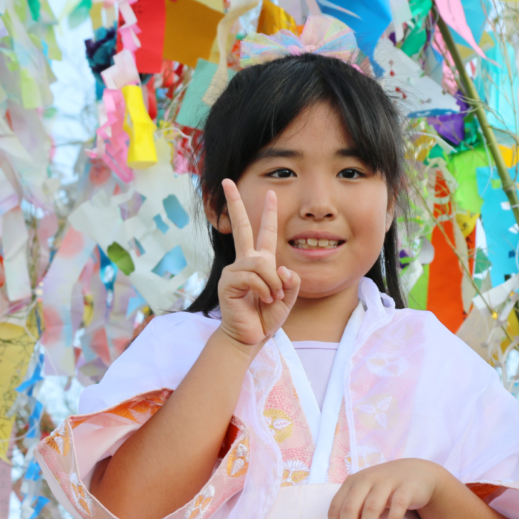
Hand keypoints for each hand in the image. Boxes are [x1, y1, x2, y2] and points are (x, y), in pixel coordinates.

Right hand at [216, 179, 300, 349]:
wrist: (249, 337)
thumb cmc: (265, 317)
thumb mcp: (287, 298)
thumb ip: (291, 282)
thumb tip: (281, 267)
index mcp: (259, 262)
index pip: (263, 232)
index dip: (267, 213)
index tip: (271, 193)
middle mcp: (244, 262)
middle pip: (240, 227)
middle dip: (235, 203)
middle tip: (227, 181)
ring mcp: (234, 270)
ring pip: (261, 263)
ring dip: (273, 283)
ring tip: (271, 298)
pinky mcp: (229, 282)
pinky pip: (253, 276)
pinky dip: (264, 289)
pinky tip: (262, 300)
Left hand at [327, 459, 450, 518]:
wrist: (416, 473)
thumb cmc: (385, 490)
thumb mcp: (366, 497)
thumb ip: (356, 514)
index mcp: (352, 482)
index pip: (336, 506)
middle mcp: (366, 479)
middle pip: (351, 507)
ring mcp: (386, 481)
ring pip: (371, 507)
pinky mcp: (405, 487)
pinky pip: (397, 505)